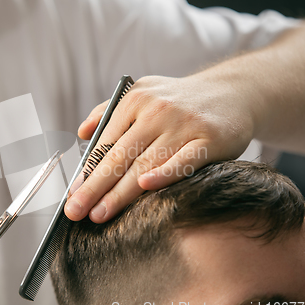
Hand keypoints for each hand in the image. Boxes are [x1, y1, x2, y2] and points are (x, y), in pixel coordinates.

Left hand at [65, 75, 253, 222]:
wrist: (232, 91)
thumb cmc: (178, 100)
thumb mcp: (142, 93)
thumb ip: (109, 112)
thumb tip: (82, 133)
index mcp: (134, 100)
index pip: (104, 143)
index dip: (87, 171)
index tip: (72, 195)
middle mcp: (156, 110)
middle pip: (119, 156)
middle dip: (94, 187)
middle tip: (76, 211)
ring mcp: (183, 124)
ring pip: (145, 163)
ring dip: (120, 192)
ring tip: (100, 213)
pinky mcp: (209, 138)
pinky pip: (184, 160)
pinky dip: (165, 173)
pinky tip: (145, 187)